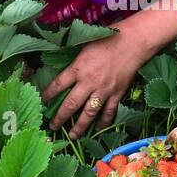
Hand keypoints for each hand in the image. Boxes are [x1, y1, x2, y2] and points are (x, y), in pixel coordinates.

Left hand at [42, 5, 176, 138]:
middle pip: (70, 105)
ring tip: (72, 136)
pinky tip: (97, 129)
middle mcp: (89, 82)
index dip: (48, 95)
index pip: (58, 85)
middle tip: (52, 126)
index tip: (43, 102)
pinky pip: (108, 112)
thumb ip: (74, 60)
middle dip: (60, 118)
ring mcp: (104, 90)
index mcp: (78, 68)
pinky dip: (103, 122)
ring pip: (89, 113)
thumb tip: (61, 68)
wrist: (133, 42)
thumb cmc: (107, 40)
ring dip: (79, 127)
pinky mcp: (117, 94)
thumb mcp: (85, 45)